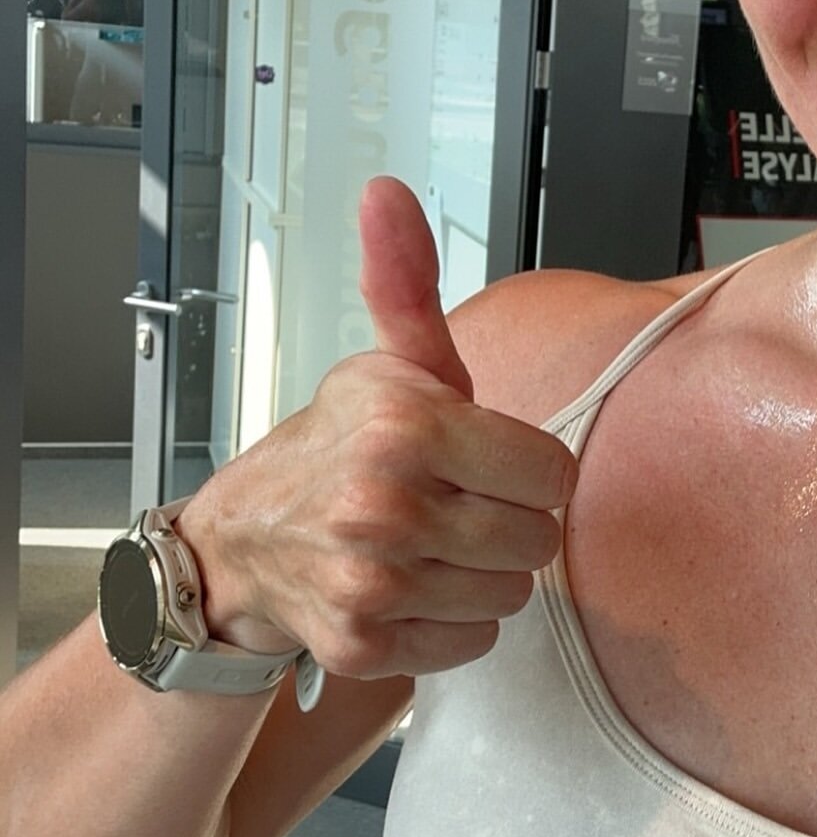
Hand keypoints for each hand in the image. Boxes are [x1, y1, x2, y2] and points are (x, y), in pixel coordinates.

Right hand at [174, 176, 579, 677]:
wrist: (243, 543)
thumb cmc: (335, 449)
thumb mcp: (387, 365)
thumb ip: (408, 285)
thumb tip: (385, 193)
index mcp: (407, 425)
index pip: (553, 472)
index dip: (527, 468)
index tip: (487, 461)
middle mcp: (385, 505)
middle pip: (539, 538)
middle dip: (508, 522)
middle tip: (456, 505)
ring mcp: (371, 581)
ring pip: (511, 594)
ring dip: (482, 573)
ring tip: (430, 545)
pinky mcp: (365, 643)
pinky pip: (474, 641)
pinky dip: (452, 621)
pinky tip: (412, 588)